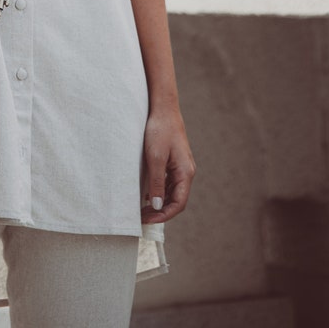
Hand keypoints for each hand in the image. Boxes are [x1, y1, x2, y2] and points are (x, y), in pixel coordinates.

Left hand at [140, 107, 195, 224]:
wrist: (163, 108)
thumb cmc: (159, 130)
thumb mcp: (155, 158)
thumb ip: (157, 183)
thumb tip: (157, 206)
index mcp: (185, 173)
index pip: (178, 203)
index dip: (163, 215)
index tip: (147, 220)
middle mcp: (186, 171)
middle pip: (176, 200)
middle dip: (160, 211)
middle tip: (142, 217)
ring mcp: (181, 166)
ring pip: (172, 192)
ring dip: (159, 202)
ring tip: (142, 209)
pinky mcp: (174, 161)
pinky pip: (169, 182)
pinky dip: (160, 191)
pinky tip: (147, 193)